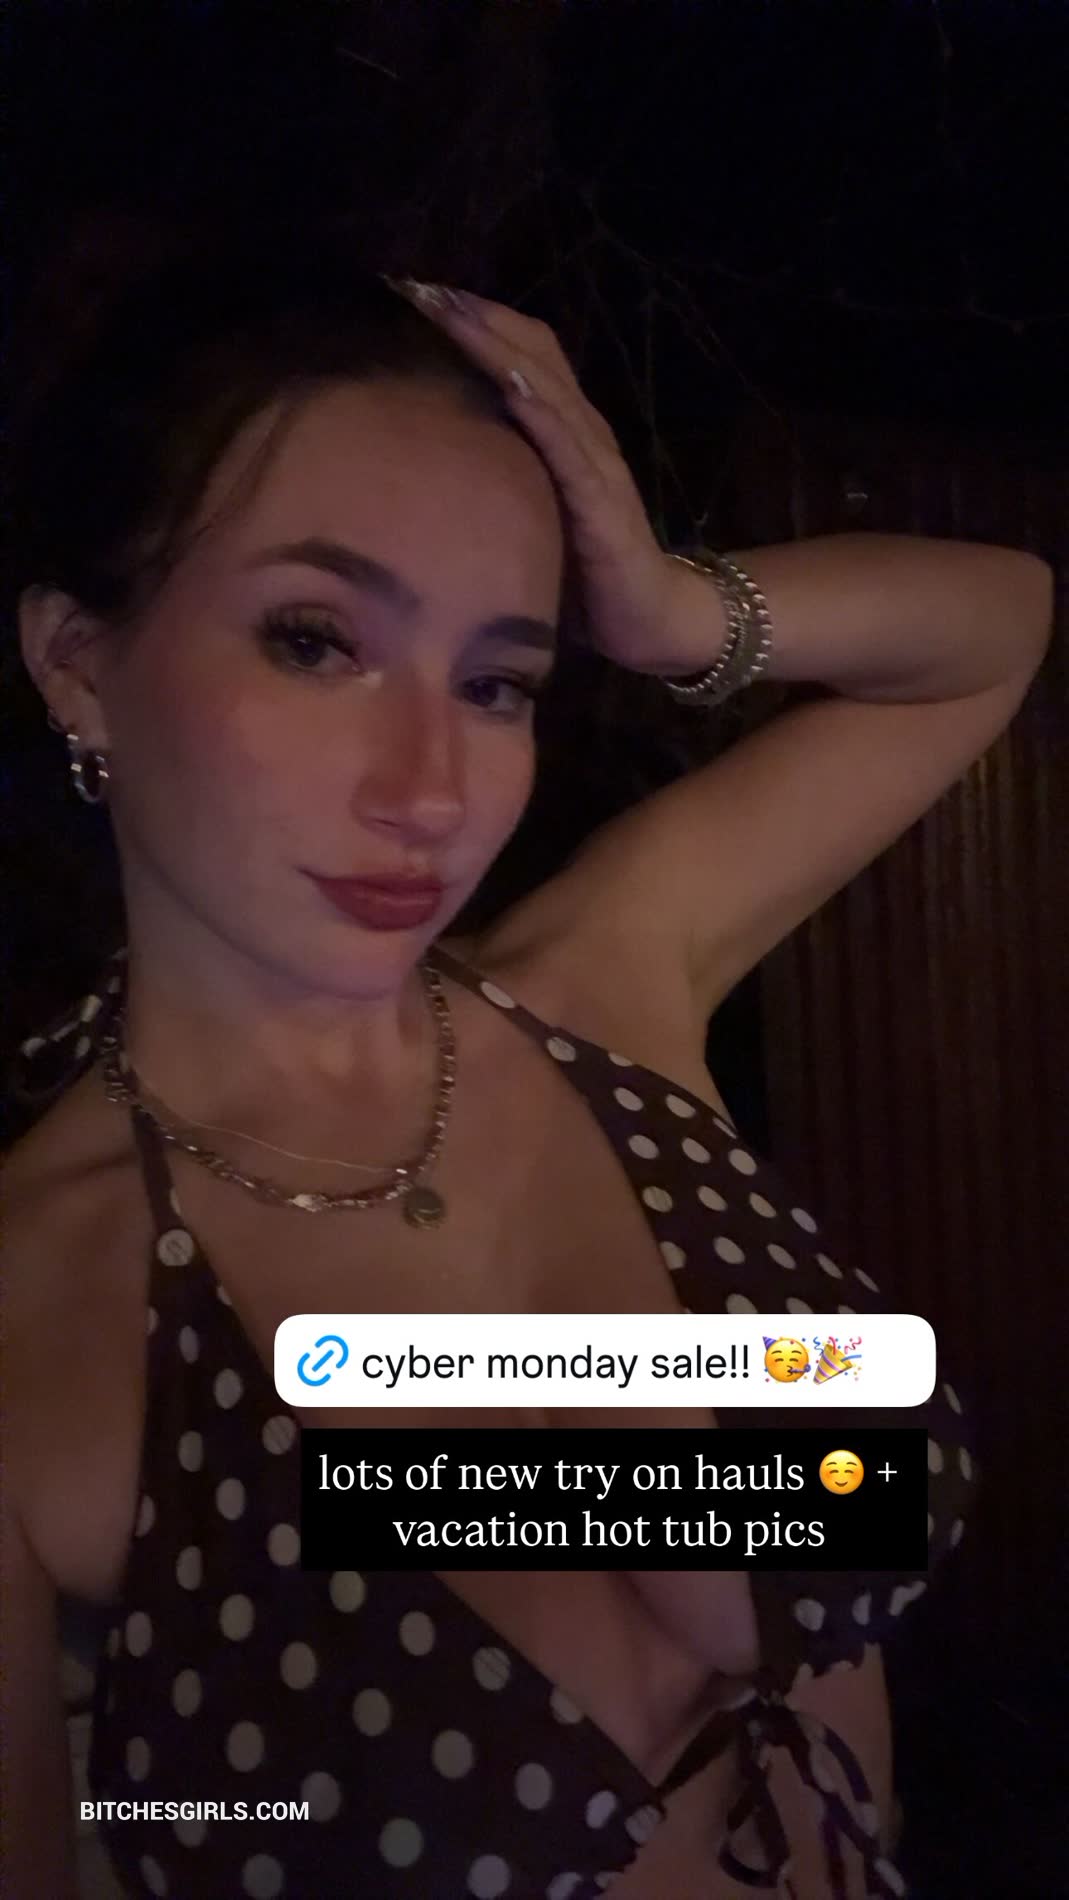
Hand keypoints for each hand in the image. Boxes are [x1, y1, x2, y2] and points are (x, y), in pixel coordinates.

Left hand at [390, 281, 726, 675]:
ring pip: (546, 385)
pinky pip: (570, 447)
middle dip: (476, 317)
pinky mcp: (603, 500)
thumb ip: (496, 481)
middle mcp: (582, 432)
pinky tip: (512, 383)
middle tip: (419, 285)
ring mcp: (596, 462)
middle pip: (531, 352)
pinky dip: (541, 411)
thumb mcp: (530, 512)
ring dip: (499, 346)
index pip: (521, 355)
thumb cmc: (584, 572)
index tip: (418, 292)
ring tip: (453, 312)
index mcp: (563, 432)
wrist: (649, 618)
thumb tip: (425, 466)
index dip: (475, 321)